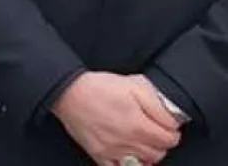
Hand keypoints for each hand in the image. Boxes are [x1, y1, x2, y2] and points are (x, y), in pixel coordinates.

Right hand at [52, 72, 181, 164]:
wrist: (68, 92)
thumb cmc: (99, 87)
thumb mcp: (134, 84)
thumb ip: (158, 103)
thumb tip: (172, 119)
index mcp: (139, 124)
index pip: (171, 139)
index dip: (171, 130)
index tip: (166, 125)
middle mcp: (128, 141)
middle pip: (159, 153)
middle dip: (160, 142)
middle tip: (153, 130)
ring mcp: (114, 151)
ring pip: (144, 163)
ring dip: (147, 153)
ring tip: (141, 141)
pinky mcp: (100, 155)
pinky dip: (128, 165)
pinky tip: (128, 155)